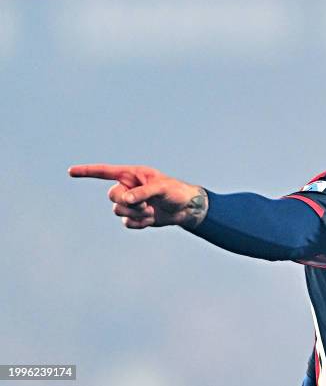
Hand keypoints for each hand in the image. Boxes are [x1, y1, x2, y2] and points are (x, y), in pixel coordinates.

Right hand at [68, 164, 207, 229]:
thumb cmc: (175, 191)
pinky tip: (151, 220)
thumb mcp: (161, 188)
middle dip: (127, 202)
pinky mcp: (135, 217)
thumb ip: (143, 192)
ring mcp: (131, 203)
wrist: (186, 208)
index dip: (87, 172)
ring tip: (151, 210)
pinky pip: (127, 223)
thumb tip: (126, 199)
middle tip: (145, 203)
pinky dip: (139, 224)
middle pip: (112, 196)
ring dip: (135, 213)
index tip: (71, 172)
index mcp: (132, 175)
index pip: (105, 172)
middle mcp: (128, 188)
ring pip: (118, 211)